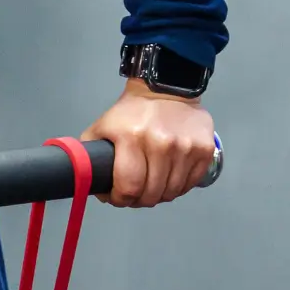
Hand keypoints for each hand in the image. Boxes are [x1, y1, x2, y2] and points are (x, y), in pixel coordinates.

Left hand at [80, 80, 215, 207]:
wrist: (166, 89)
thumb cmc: (132, 112)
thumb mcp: (102, 127)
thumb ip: (89, 154)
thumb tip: (85, 182)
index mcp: (131, 137)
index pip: (129, 186)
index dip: (120, 199)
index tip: (117, 198)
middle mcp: (160, 143)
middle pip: (151, 194)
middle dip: (138, 200)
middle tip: (133, 195)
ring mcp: (185, 147)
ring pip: (171, 192)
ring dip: (159, 195)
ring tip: (151, 187)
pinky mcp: (204, 150)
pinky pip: (190, 184)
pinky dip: (178, 188)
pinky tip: (168, 179)